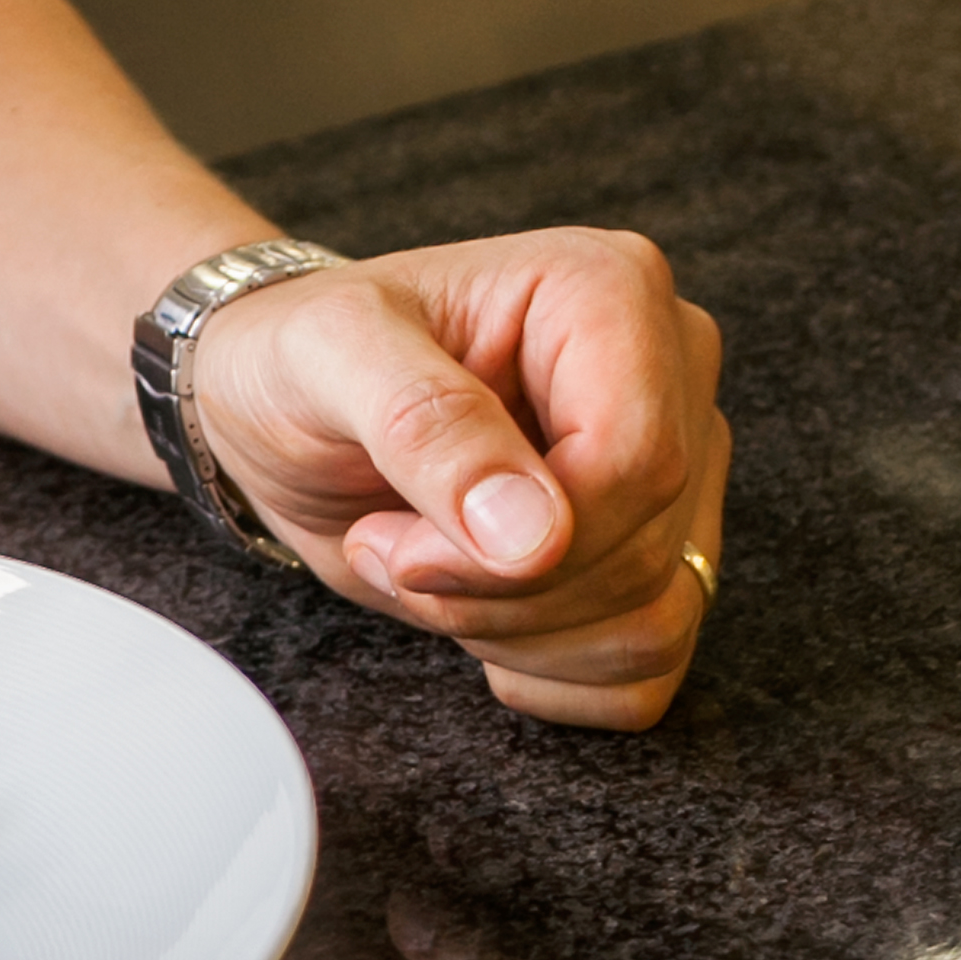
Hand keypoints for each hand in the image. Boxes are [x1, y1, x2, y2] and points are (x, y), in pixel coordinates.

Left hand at [186, 228, 725, 729]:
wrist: (280, 407)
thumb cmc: (300, 355)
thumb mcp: (325, 355)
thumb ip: (425, 425)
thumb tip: (534, 534)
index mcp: (608, 289)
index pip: (635, 463)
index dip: (521, 547)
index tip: (403, 549)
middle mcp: (668, 369)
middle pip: (642, 550)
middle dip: (497, 591)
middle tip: (391, 546)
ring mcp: (680, 466)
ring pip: (654, 618)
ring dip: (516, 635)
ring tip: (423, 563)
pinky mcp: (665, 549)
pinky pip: (650, 664)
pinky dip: (548, 670)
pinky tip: (476, 614)